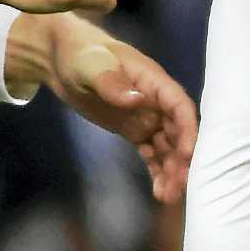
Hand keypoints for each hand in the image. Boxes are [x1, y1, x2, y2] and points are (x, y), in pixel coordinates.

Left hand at [11, 14, 197, 201]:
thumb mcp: (90, 65)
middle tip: (177, 187)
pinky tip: (158, 192)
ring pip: (167, 146)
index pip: (179, 105)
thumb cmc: (78, 54)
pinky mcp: (134, 129)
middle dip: (182, 158)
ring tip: (167, 197)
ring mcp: (146, 116)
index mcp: (152, 80)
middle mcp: (155, 100)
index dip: (188, 129)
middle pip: (178, 131)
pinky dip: (157, 170)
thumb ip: (112, 82)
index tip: (189, 154)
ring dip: (171, 170)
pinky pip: (151, 152)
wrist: (60, 58)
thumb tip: (138, 100)